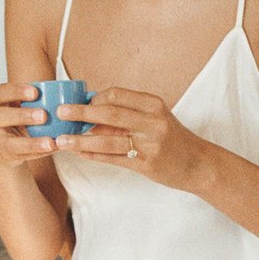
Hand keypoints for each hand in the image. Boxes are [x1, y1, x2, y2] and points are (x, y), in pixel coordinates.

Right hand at [0, 81, 58, 168]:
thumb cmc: (13, 115)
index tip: (36, 91)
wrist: (1, 145)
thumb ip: (29, 96)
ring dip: (31, 142)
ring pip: (8, 143)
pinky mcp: (3, 155)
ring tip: (50, 141)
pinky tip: (52, 148)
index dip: (15, 91)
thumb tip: (63, 89)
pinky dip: (38, 152)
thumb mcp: (13, 102)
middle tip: (43, 115)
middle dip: (21, 115)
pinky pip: (21, 155)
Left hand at [51, 87, 211, 191]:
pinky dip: (94, 155)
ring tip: (61, 141)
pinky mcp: (147, 165)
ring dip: (81, 140)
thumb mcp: (154, 117)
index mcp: (153, 104)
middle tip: (60, 113)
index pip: (116, 94)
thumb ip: (127, 112)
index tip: (77, 103)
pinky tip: (80, 153)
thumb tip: (89, 108)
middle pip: (110, 113)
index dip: (93, 98)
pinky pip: (114, 159)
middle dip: (81, 112)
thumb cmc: (171, 137)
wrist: (198, 163)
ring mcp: (150, 144)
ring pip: (108, 140)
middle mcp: (153, 121)